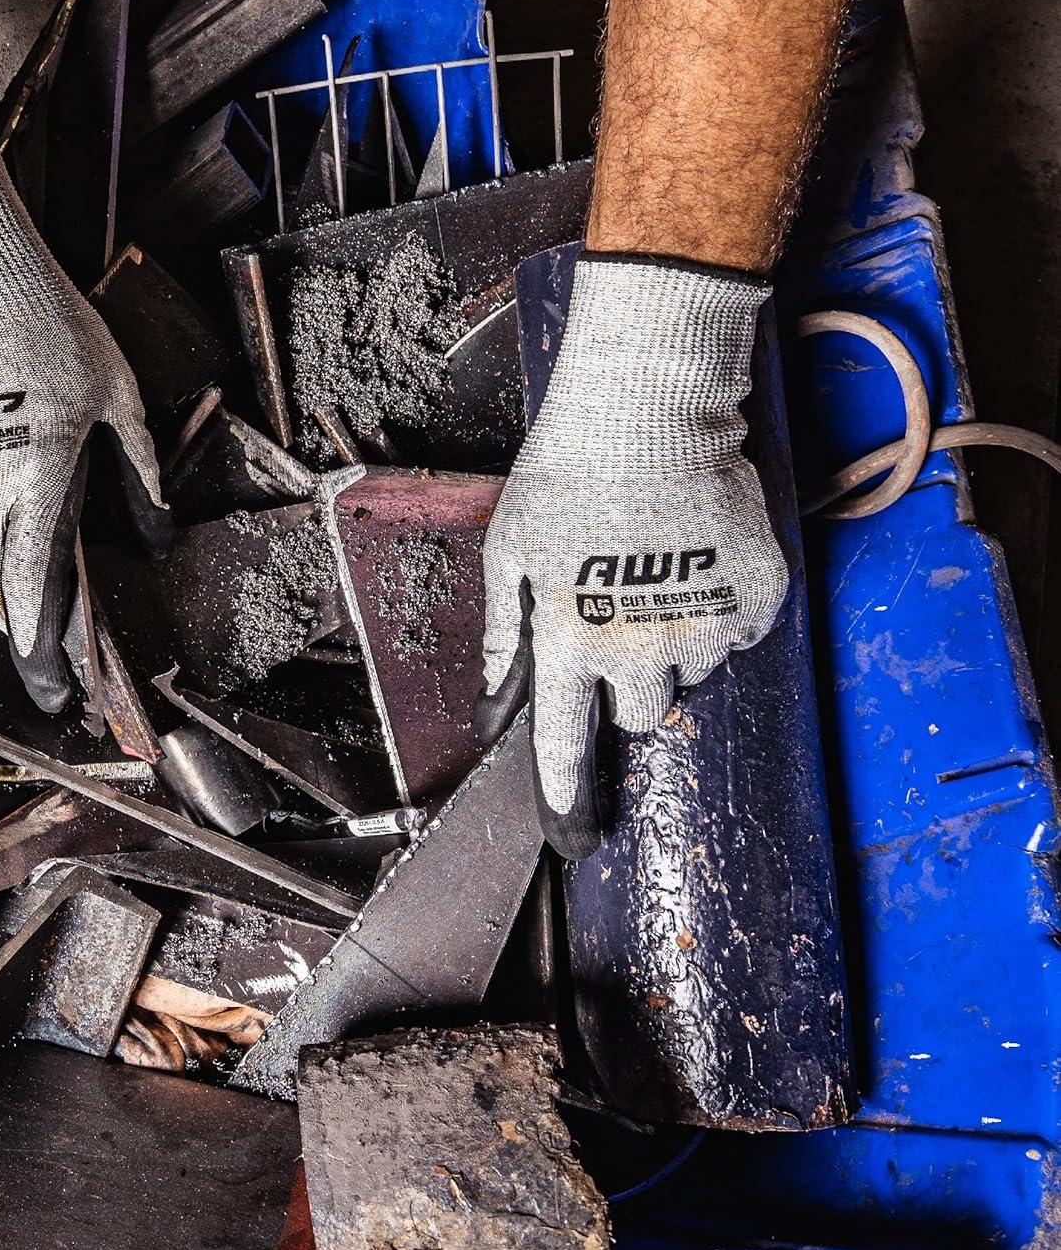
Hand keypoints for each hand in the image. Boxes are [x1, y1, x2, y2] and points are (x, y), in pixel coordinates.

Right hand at [0, 123, 164, 709]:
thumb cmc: (47, 324)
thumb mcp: (117, 393)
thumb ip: (136, 466)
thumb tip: (160, 525)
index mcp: (40, 476)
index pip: (35, 587)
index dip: (45, 646)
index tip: (54, 685)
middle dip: (13, 615)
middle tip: (35, 619)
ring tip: (13, 470)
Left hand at [481, 255, 787, 856]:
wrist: (652, 412)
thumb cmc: (566, 475)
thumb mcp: (510, 551)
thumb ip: (503, 634)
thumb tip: (493, 700)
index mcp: (568, 640)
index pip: (565, 741)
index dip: (565, 796)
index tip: (571, 837)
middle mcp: (637, 648)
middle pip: (641, 716)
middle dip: (627, 688)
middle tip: (620, 625)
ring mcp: (703, 626)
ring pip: (689, 675)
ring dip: (671, 645)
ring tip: (654, 573)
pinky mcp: (756, 600)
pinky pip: (735, 634)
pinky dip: (715, 610)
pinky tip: (692, 559)